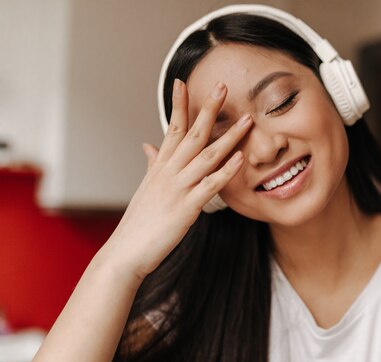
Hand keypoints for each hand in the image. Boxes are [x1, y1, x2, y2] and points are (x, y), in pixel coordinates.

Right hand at [100, 79, 251, 282]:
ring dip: (228, 137)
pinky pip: (210, 185)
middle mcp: (169, 172)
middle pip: (192, 134)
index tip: (183, 81)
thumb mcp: (146, 188)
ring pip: (207, 156)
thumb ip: (152, 164)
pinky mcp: (187, 208)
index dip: (178, 105)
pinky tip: (241, 158)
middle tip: (224, 86)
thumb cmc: (138, 222)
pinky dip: (226, 171)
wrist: (126, 252)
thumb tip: (148, 145)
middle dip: (209, 109)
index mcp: (160, 167)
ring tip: (246, 120)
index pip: (171, 128)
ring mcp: (178, 188)